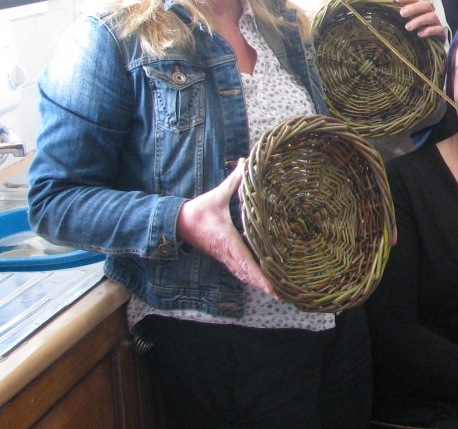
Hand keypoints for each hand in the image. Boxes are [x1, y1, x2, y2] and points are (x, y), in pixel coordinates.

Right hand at [176, 160, 274, 295]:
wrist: (177, 222)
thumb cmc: (198, 210)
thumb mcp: (217, 196)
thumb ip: (234, 181)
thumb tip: (246, 163)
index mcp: (228, 241)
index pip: (247, 261)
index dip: (259, 275)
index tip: (271, 287)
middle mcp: (227, 253)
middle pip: (247, 273)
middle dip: (263, 284)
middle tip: (280, 294)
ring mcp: (224, 257)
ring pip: (242, 274)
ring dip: (256, 283)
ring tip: (274, 292)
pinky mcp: (222, 256)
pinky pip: (237, 270)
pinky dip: (248, 277)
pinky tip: (258, 281)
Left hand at [393, 0, 445, 39]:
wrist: (433, 45)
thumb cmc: (418, 31)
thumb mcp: (409, 22)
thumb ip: (402, 16)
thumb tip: (388, 10)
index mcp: (421, 9)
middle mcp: (429, 13)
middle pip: (426, 5)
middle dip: (413, 8)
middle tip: (402, 13)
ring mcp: (436, 23)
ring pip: (431, 16)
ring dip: (419, 20)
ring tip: (408, 27)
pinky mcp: (441, 33)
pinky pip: (438, 29)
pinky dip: (428, 31)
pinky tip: (419, 34)